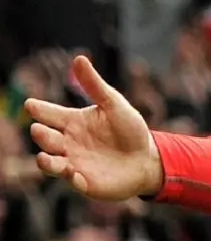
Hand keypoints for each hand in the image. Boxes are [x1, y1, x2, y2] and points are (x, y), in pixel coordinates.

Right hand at [27, 56, 161, 198]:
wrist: (148, 160)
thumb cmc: (130, 131)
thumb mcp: (115, 105)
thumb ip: (95, 85)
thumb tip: (79, 58)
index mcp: (71, 121)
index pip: (47, 113)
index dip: (37, 109)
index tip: (31, 106)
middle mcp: (67, 142)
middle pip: (45, 137)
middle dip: (40, 134)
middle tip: (39, 130)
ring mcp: (74, 162)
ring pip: (50, 162)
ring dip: (45, 161)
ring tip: (43, 158)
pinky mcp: (85, 182)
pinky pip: (71, 181)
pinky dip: (69, 178)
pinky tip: (73, 174)